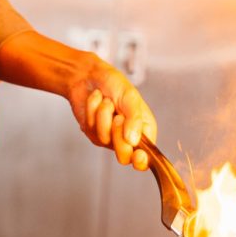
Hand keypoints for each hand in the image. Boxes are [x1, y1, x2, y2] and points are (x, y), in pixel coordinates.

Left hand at [69, 56, 156, 170]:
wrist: (89, 75)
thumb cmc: (114, 83)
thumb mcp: (130, 98)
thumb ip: (135, 119)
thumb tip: (133, 141)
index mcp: (144, 129)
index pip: (146, 156)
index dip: (142, 161)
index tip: (138, 155)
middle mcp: (128, 137)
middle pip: (124, 156)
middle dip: (118, 134)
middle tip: (118, 117)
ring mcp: (109, 137)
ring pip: (105, 139)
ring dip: (103, 115)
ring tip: (106, 101)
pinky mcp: (93, 133)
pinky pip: (92, 129)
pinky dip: (93, 111)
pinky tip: (96, 100)